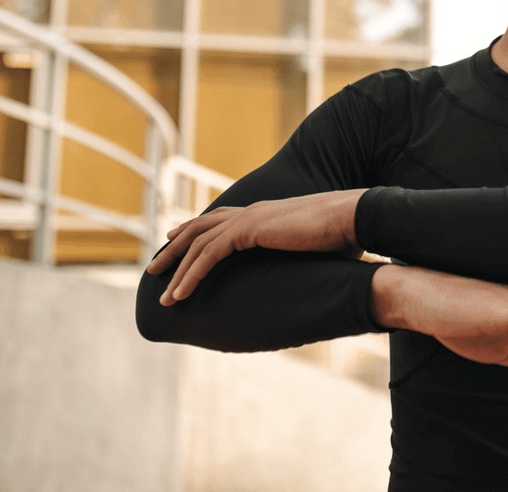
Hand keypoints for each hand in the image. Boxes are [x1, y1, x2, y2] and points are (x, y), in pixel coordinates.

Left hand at [147, 190, 366, 305]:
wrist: (353, 218)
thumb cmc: (346, 235)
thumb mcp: (318, 248)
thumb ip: (306, 259)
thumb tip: (318, 279)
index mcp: (266, 212)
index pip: (221, 218)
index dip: (197, 228)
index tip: (176, 238)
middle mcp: (253, 211)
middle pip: (200, 227)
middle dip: (174, 248)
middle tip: (154, 267)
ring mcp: (249, 218)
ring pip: (198, 244)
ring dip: (177, 270)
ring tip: (163, 297)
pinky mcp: (248, 230)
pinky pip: (208, 256)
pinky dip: (191, 276)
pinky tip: (179, 295)